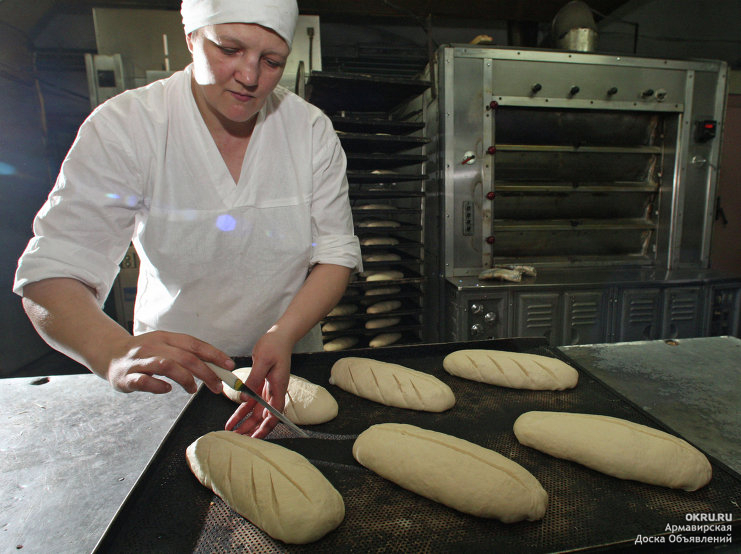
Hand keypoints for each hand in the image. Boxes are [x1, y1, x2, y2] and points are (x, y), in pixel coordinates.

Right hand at [106, 330, 234, 394]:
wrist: (109, 353)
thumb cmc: (145, 353)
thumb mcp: (166, 347)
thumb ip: (187, 355)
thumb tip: (217, 367)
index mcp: (166, 338)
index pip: (194, 344)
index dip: (214, 354)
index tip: (229, 366)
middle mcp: (153, 346)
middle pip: (185, 357)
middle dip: (206, 372)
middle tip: (217, 386)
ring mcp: (139, 360)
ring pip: (167, 365)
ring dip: (185, 379)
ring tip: (192, 390)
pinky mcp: (126, 376)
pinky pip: (144, 381)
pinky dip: (158, 386)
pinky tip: (167, 389)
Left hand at [225, 327, 291, 437]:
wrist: (279, 335)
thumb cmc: (274, 346)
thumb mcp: (263, 361)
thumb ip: (254, 380)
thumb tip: (245, 398)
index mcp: (278, 387)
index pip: (275, 413)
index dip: (266, 426)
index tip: (256, 436)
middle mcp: (274, 391)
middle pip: (264, 416)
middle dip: (252, 429)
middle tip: (238, 439)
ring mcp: (267, 389)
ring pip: (256, 411)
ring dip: (245, 422)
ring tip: (233, 432)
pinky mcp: (261, 384)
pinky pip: (251, 401)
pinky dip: (242, 410)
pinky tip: (233, 418)